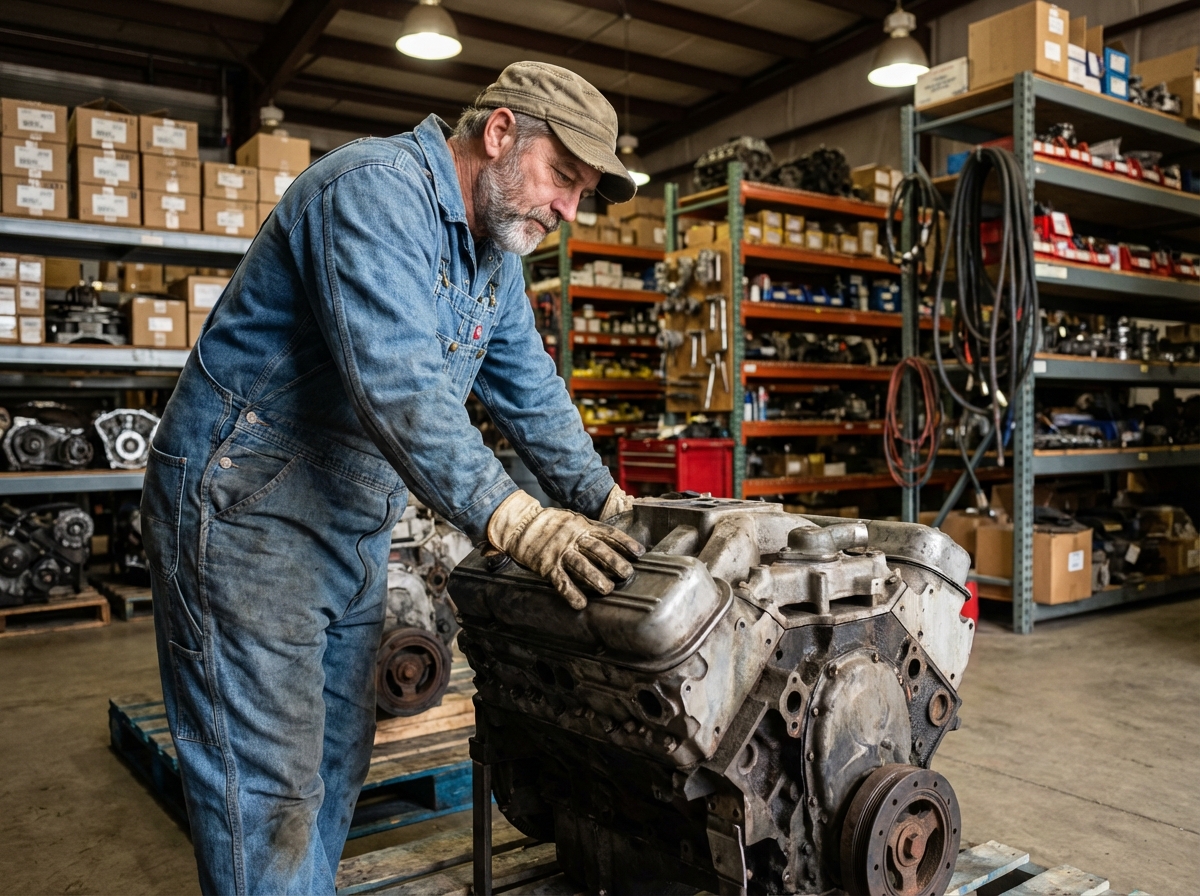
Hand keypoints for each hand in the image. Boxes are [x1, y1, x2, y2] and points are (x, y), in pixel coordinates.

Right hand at [488, 490, 644, 608]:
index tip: (639, 553)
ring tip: (608, 589)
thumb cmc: (550, 523)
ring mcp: (560, 551)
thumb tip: (614, 543)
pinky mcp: (546, 565)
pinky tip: (580, 603)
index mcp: (582, 525)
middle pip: (597, 550)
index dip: (624, 543)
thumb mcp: (573, 520)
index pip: (608, 534)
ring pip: (581, 565)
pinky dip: (570, 592)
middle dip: (614, 562)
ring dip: (595, 578)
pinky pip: (560, 580)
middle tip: (627, 573)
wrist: (520, 524)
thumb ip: (591, 530)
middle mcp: (573, 537)